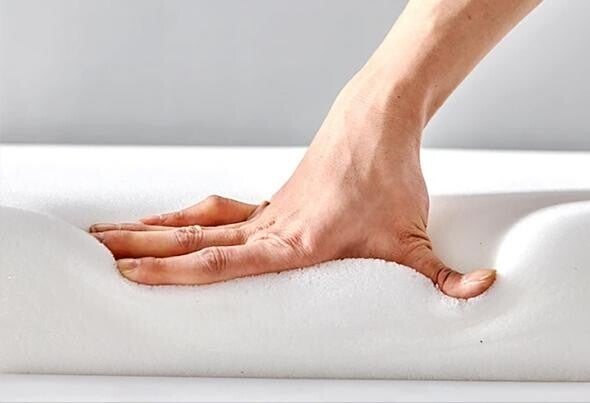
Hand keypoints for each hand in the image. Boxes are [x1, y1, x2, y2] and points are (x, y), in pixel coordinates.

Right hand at [89, 78, 494, 298]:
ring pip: (195, 221)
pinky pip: (215, 212)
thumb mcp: (415, 239)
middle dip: (141, 247)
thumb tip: (481, 292)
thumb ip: (443, 278)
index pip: (223, 262)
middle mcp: (270, 228)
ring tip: (108, 236)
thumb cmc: (389, 181)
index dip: (175, 271)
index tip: (132, 274)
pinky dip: (182, 219)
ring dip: (150, 229)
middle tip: (98, 253)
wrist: (375, 126)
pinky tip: (163, 224)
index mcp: (296, 244)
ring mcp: (265, 212)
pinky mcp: (269, 202)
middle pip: (193, 238)